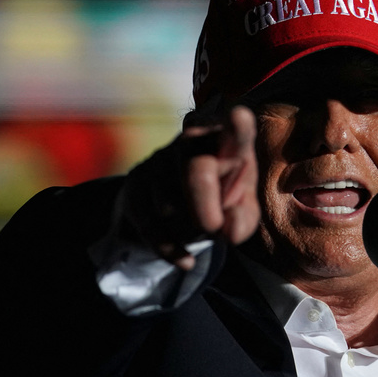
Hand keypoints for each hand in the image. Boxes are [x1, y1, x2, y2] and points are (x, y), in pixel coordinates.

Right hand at [120, 106, 259, 269]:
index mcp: (226, 141)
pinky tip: (185, 259)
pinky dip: (170, 247)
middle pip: (196, 168)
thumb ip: (242, 220)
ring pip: (171, 203)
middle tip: (213, 228)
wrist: (172, 210)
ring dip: (188, 228)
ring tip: (197, 227)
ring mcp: (159, 158)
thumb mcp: (239, 212)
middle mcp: (191, 140)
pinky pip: (150, 222)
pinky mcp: (134, 182)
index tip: (240, 117)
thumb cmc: (218, 201)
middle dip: (205, 204)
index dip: (238, 127)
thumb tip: (228, 228)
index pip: (235, 132)